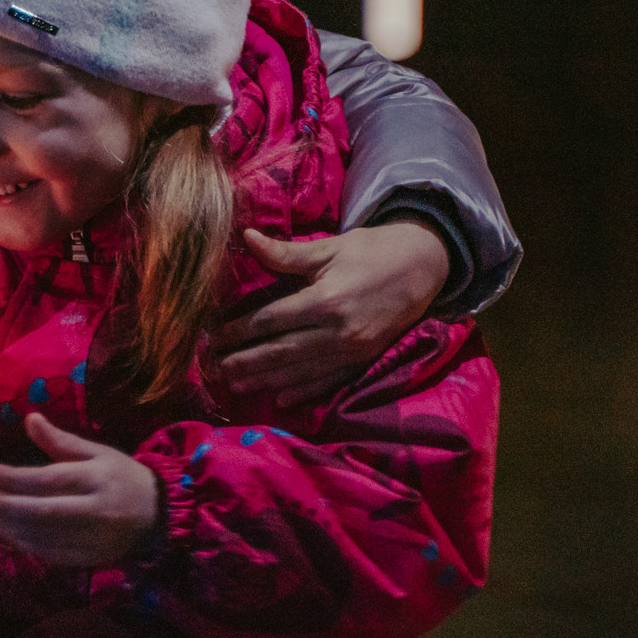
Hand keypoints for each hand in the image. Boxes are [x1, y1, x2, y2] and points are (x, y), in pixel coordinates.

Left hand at [0, 414, 161, 568]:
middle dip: (6, 504)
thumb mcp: (96, 452)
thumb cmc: (121, 476)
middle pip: (42, 512)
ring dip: (9, 526)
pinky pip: (50, 555)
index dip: (13, 478)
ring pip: (42, 537)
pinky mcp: (89, 559)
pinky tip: (6, 531)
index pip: (48, 480)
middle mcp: (95, 511)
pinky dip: (23, 544)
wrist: (157, 513)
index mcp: (96, 478)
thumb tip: (29, 418)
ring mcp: (93, 539)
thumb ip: (60, 440)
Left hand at [212, 222, 446, 405]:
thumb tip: (247, 238)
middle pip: (281, 352)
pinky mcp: (364, 360)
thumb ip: (286, 253)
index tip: (215, 337)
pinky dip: (304, 391)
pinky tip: (281, 399)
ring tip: (237, 386)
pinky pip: (328, 380)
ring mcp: (353, 351)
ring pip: (301, 371)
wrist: (423, 267)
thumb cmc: (371, 252)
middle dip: (247, 362)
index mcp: (326, 300)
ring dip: (267, 380)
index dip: (240, 331)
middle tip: (216, 370)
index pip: (271, 321)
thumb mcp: (329, 248)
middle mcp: (338, 332)